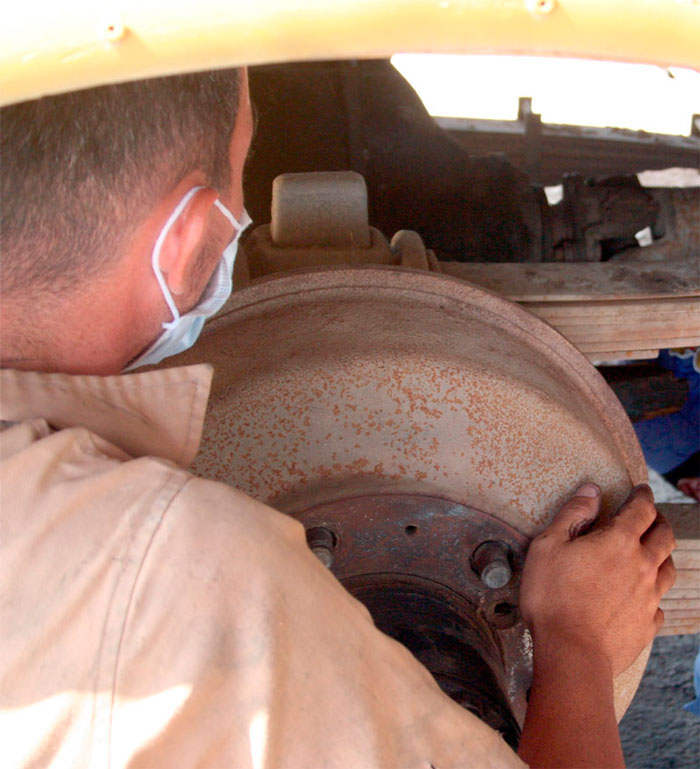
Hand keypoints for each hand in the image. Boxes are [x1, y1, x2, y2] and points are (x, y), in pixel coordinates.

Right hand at [519, 483, 675, 676]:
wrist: (572, 652)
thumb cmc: (553, 596)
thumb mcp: (548, 546)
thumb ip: (572, 514)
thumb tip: (591, 490)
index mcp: (618, 541)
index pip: (641, 509)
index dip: (642, 496)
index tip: (640, 490)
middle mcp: (642, 565)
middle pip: (664, 536)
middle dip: (658, 521)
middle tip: (649, 517)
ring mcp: (649, 597)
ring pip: (668, 568)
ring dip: (662, 554)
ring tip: (652, 552)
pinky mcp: (648, 624)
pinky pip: (659, 603)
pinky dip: (654, 593)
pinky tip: (642, 596)